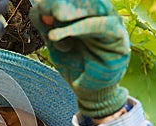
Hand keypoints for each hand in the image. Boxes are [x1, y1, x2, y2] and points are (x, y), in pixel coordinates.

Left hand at [30, 0, 130, 117]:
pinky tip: (57, 35)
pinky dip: (79, 28)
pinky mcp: (118, 37)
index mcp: (84, 12)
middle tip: (44, 6)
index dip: (55, 1)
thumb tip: (38, 9)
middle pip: (84, 0)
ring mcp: (111, 23)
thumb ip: (46, 26)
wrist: (86, 88)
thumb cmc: (72, 63)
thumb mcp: (54, 43)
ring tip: (55, 16)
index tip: (38, 6)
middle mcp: (99, 13)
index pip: (73, 0)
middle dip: (62, 2)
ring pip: (95, 7)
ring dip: (72, 10)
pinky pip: (101, 26)